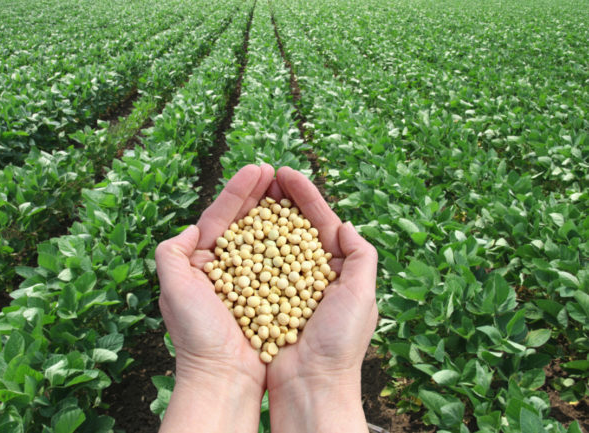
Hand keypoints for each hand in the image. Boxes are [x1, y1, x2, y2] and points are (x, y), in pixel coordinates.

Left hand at [155, 164, 274, 432]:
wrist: (223, 377)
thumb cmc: (196, 335)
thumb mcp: (173, 289)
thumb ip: (171, 253)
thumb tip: (190, 228)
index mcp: (200, 263)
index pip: (219, 217)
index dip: (238, 191)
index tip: (258, 168)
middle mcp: (224, 269)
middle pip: (243, 222)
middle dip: (258, 195)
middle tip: (275, 171)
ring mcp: (248, 281)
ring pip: (263, 238)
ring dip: (275, 212)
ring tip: (289, 189)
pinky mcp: (268, 295)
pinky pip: (279, 262)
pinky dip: (288, 242)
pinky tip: (299, 226)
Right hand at [266, 167, 378, 432]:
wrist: (310, 386)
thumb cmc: (339, 343)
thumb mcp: (362, 295)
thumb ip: (360, 256)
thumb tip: (344, 223)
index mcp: (337, 269)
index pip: (320, 221)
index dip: (305, 195)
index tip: (285, 172)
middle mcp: (309, 274)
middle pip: (293, 226)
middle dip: (280, 199)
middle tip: (263, 173)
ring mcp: (283, 285)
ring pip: (270, 242)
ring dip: (260, 215)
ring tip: (248, 192)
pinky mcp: (261, 298)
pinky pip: (252, 266)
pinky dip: (244, 245)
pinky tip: (234, 228)